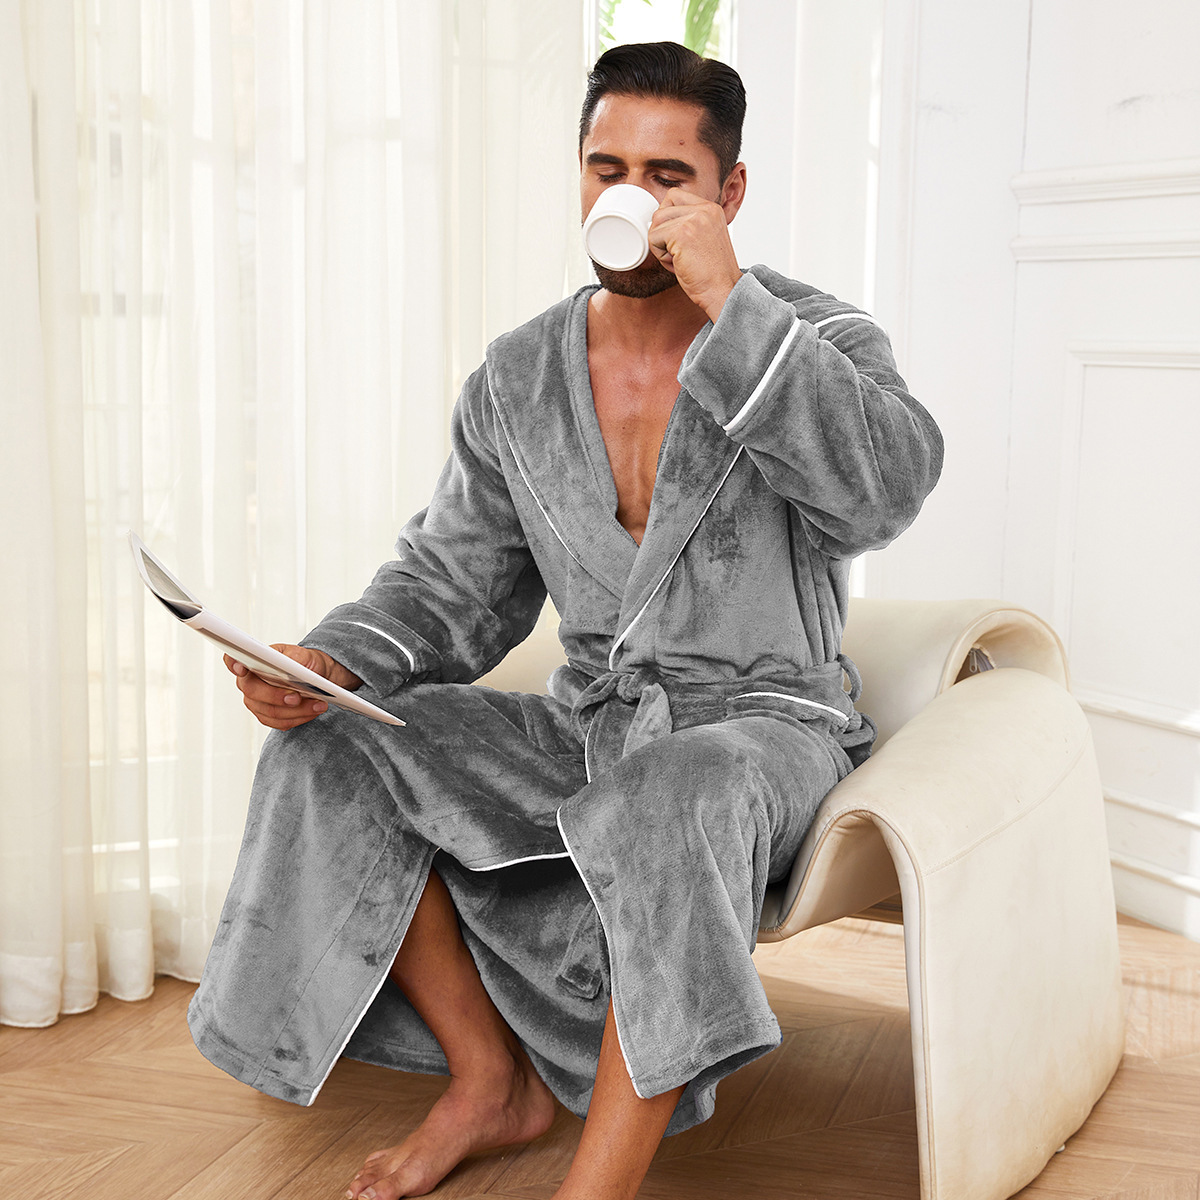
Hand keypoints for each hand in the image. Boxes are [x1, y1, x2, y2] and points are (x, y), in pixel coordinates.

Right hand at [224, 644, 361, 729]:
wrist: (317, 677)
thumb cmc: (306, 663)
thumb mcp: (304, 655)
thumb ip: (293, 658)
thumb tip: (286, 664)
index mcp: (254, 661)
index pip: (233, 660)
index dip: (232, 664)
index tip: (241, 667)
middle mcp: (249, 682)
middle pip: (253, 691)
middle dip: (276, 696)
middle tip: (297, 697)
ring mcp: (256, 702)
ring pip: (270, 711)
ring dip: (297, 710)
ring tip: (318, 704)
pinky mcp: (267, 717)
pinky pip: (280, 723)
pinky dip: (299, 718)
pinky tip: (313, 711)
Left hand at [648, 188, 741, 321]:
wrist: (724, 292)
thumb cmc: (713, 274)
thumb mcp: (704, 239)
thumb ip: (688, 224)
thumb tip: (658, 220)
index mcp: (711, 208)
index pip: (674, 196)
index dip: (668, 219)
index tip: (677, 241)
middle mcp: (705, 209)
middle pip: (661, 209)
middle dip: (662, 233)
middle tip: (678, 253)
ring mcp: (694, 219)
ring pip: (655, 223)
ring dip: (660, 245)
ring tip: (679, 260)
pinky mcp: (682, 232)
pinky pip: (653, 238)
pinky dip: (660, 256)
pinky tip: (678, 264)